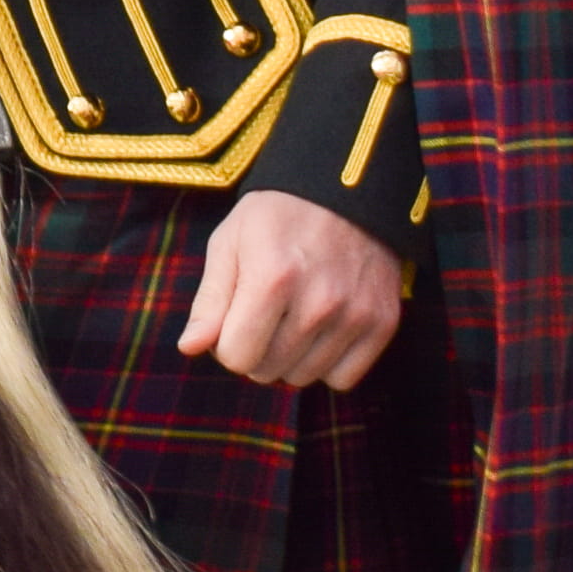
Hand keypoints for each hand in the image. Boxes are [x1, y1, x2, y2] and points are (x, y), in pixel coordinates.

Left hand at [177, 188, 406, 390]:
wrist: (346, 193)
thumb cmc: (276, 217)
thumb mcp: (229, 243)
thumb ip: (210, 300)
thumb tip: (189, 348)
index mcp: (272, 278)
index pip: (236, 356)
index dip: (225, 343)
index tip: (233, 318)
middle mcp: (318, 302)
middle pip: (267, 370)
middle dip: (255, 349)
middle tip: (263, 313)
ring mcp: (355, 314)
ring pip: (302, 378)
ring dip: (289, 357)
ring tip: (292, 315)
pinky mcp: (383, 323)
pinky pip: (342, 379)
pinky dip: (326, 364)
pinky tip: (320, 331)